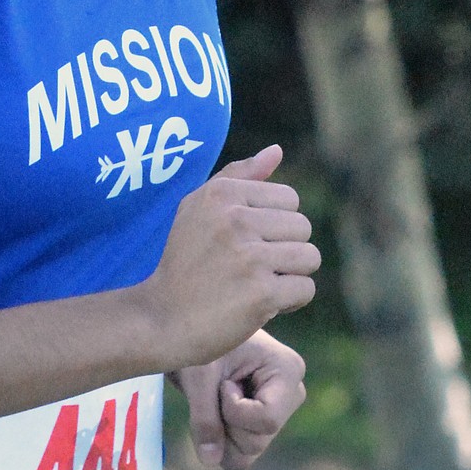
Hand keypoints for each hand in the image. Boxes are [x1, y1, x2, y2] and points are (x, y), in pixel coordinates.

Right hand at [139, 144, 319, 367]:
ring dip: (290, 276)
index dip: (274, 225)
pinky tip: (260, 306)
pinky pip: (305, 289)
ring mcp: (248, 256)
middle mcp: (234, 218)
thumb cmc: (185, 262)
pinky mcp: (261, 292)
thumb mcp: (199, 208)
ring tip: (257, 285)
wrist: (161, 319)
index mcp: (221, 192)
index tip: (246, 243)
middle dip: (284, 251)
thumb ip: (239, 175)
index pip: (289, 198)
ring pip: (309, 257)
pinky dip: (288, 302)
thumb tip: (277, 150)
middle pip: (303, 227)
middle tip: (249, 269)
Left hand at [175, 330, 306, 469]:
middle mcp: (291, 394)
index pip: (267, 420)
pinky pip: (241, 455)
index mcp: (287, 370)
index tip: (221, 383)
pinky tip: (217, 408)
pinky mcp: (263, 424)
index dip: (234, 411)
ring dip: (221, 431)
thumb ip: (204, 416)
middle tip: (214, 389)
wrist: (195, 333)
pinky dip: (221, 440)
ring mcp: (279, 412)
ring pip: (247, 453)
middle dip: (225, 423)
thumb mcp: (198, 375)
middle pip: (256, 441)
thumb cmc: (199, 341)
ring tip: (216, 396)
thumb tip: (210, 461)